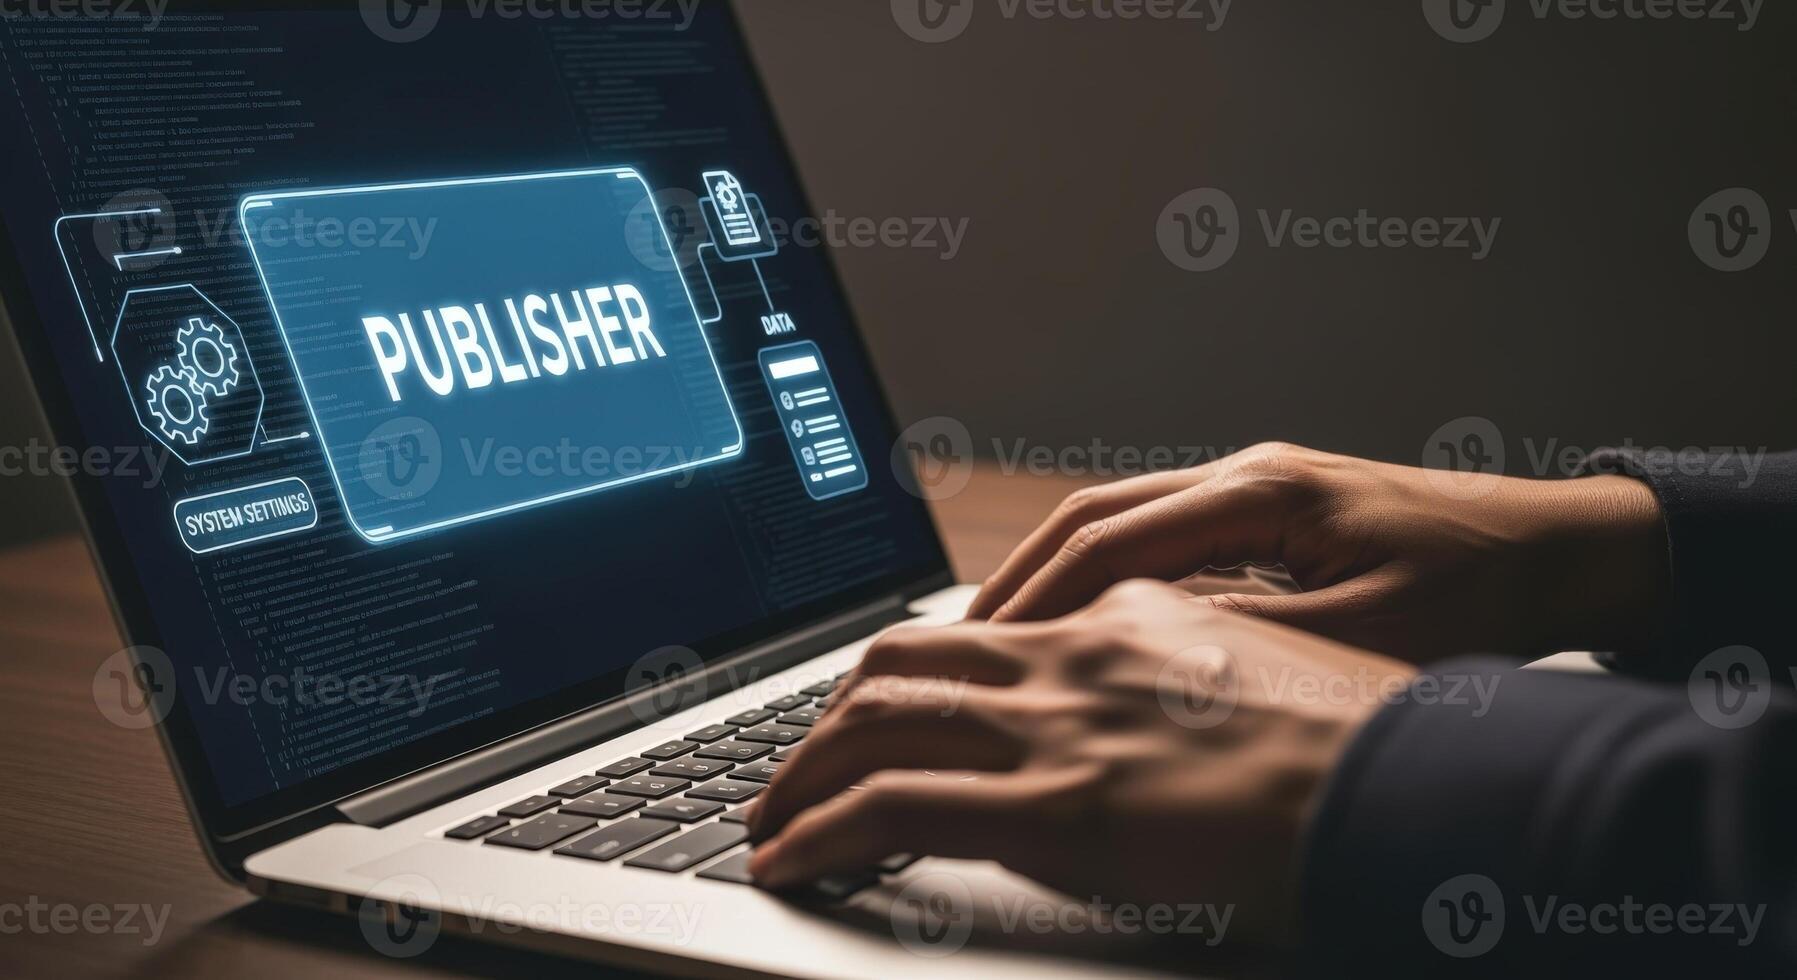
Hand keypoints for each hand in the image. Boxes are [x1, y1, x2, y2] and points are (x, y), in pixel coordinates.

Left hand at [747, 580, 1415, 944]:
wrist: (1420, 783)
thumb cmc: (1368, 746)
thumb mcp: (1270, 682)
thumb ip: (1189, 683)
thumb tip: (1146, 724)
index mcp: (1132, 616)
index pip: (987, 628)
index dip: (916, 671)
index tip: (883, 707)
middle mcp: (1078, 652)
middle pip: (904, 656)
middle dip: (832, 710)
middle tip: (798, 758)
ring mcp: (1059, 724)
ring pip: (874, 718)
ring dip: (802, 768)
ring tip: (770, 814)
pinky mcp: (1051, 805)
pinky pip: (888, 806)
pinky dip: (820, 830)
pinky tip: (790, 859)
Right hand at [967, 442, 1669, 660]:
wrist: (1559, 546)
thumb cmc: (1481, 586)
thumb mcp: (1370, 632)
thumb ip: (1254, 639)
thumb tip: (1141, 650)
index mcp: (1265, 491)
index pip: (1113, 538)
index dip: (1041, 598)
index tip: (988, 648)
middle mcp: (1247, 471)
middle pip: (1094, 513)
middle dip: (1022, 577)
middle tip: (964, 641)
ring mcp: (1254, 484)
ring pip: (1119, 517)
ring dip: (1055, 572)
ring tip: (1002, 634)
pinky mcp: (1267, 510)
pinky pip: (1158, 532)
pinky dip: (1103, 572)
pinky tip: (1083, 621)